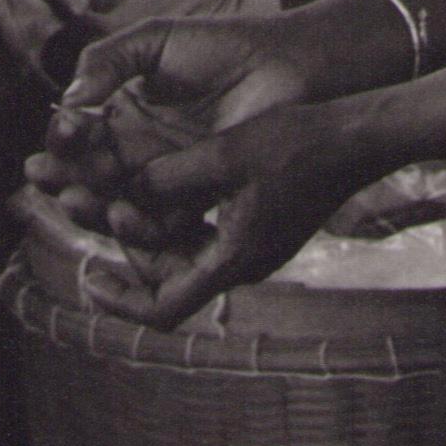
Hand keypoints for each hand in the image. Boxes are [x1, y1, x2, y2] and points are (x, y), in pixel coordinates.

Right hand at [28, 14, 314, 223]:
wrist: (285, 65)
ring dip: (90, 204)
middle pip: (88, 175)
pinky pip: (160, 218)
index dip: (60, 139)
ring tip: (74, 197)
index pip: (78, 137)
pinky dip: (136, 221)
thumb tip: (69, 101)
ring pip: (117, 201)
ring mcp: (167, 176)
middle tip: (45, 176)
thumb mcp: (154, 41)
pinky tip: (120, 211)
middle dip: (64, 177)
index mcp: (122, 115)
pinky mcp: (197, 197)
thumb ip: (107, 60)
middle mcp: (138, 150)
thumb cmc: (222, 47)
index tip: (60, 132)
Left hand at [82, 101, 376, 327]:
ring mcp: (256, 246)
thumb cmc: (300, 143)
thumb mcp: (223, 155)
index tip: (87, 274)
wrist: (359, 135)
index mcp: (235, 260)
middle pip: (168, 279)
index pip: (163, 310)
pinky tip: (156, 184)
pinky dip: (176, 217)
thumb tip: (123, 193)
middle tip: (91, 208)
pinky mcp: (263, 226)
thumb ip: (165, 179)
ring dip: (148, 230)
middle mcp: (244, 264)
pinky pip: (206, 234)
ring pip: (185, 254)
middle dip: (126, 248)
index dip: (118, 301)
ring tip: (112, 194)